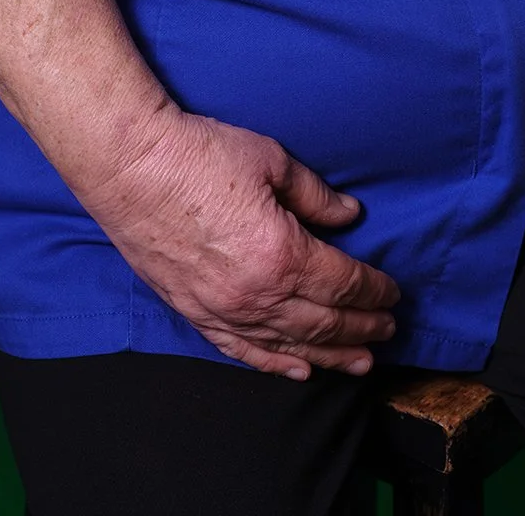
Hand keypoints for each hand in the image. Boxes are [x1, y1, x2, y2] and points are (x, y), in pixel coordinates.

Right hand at [81, 109, 400, 378]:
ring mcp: (223, 310)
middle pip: (322, 322)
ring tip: (360, 362)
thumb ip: (314, 194)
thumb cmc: (200, 154)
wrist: (130, 164)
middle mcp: (256, 295)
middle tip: (388, 330)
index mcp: (282, 254)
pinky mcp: (194, 312)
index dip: (373, 290)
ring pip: (288, 346)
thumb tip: (348, 214)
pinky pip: (243, 350)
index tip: (393, 292)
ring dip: (329, 355)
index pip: (342, 283)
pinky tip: (298, 370)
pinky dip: (275, 364)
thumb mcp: (271, 159)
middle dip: (361, 328)